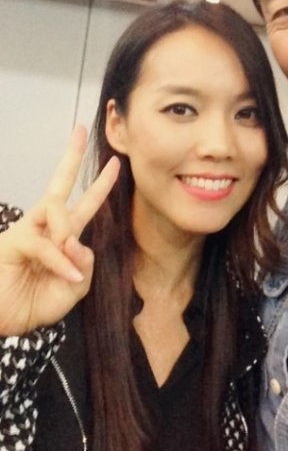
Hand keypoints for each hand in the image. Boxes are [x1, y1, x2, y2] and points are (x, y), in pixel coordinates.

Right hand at [0, 125, 119, 335]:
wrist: (6, 320)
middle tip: (80, 129)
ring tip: (68, 253)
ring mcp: (28, 230)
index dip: (100, 185)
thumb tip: (78, 242)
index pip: (85, 204)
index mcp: (64, 236)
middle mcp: (46, 227)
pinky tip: (68, 274)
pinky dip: (59, 260)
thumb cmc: (36, 302)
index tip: (115, 162)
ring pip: (54, 207)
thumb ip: (84, 265)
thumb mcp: (74, 287)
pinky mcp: (14, 241)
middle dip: (71, 156)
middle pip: (60, 184)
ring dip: (67, 229)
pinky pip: (44, 243)